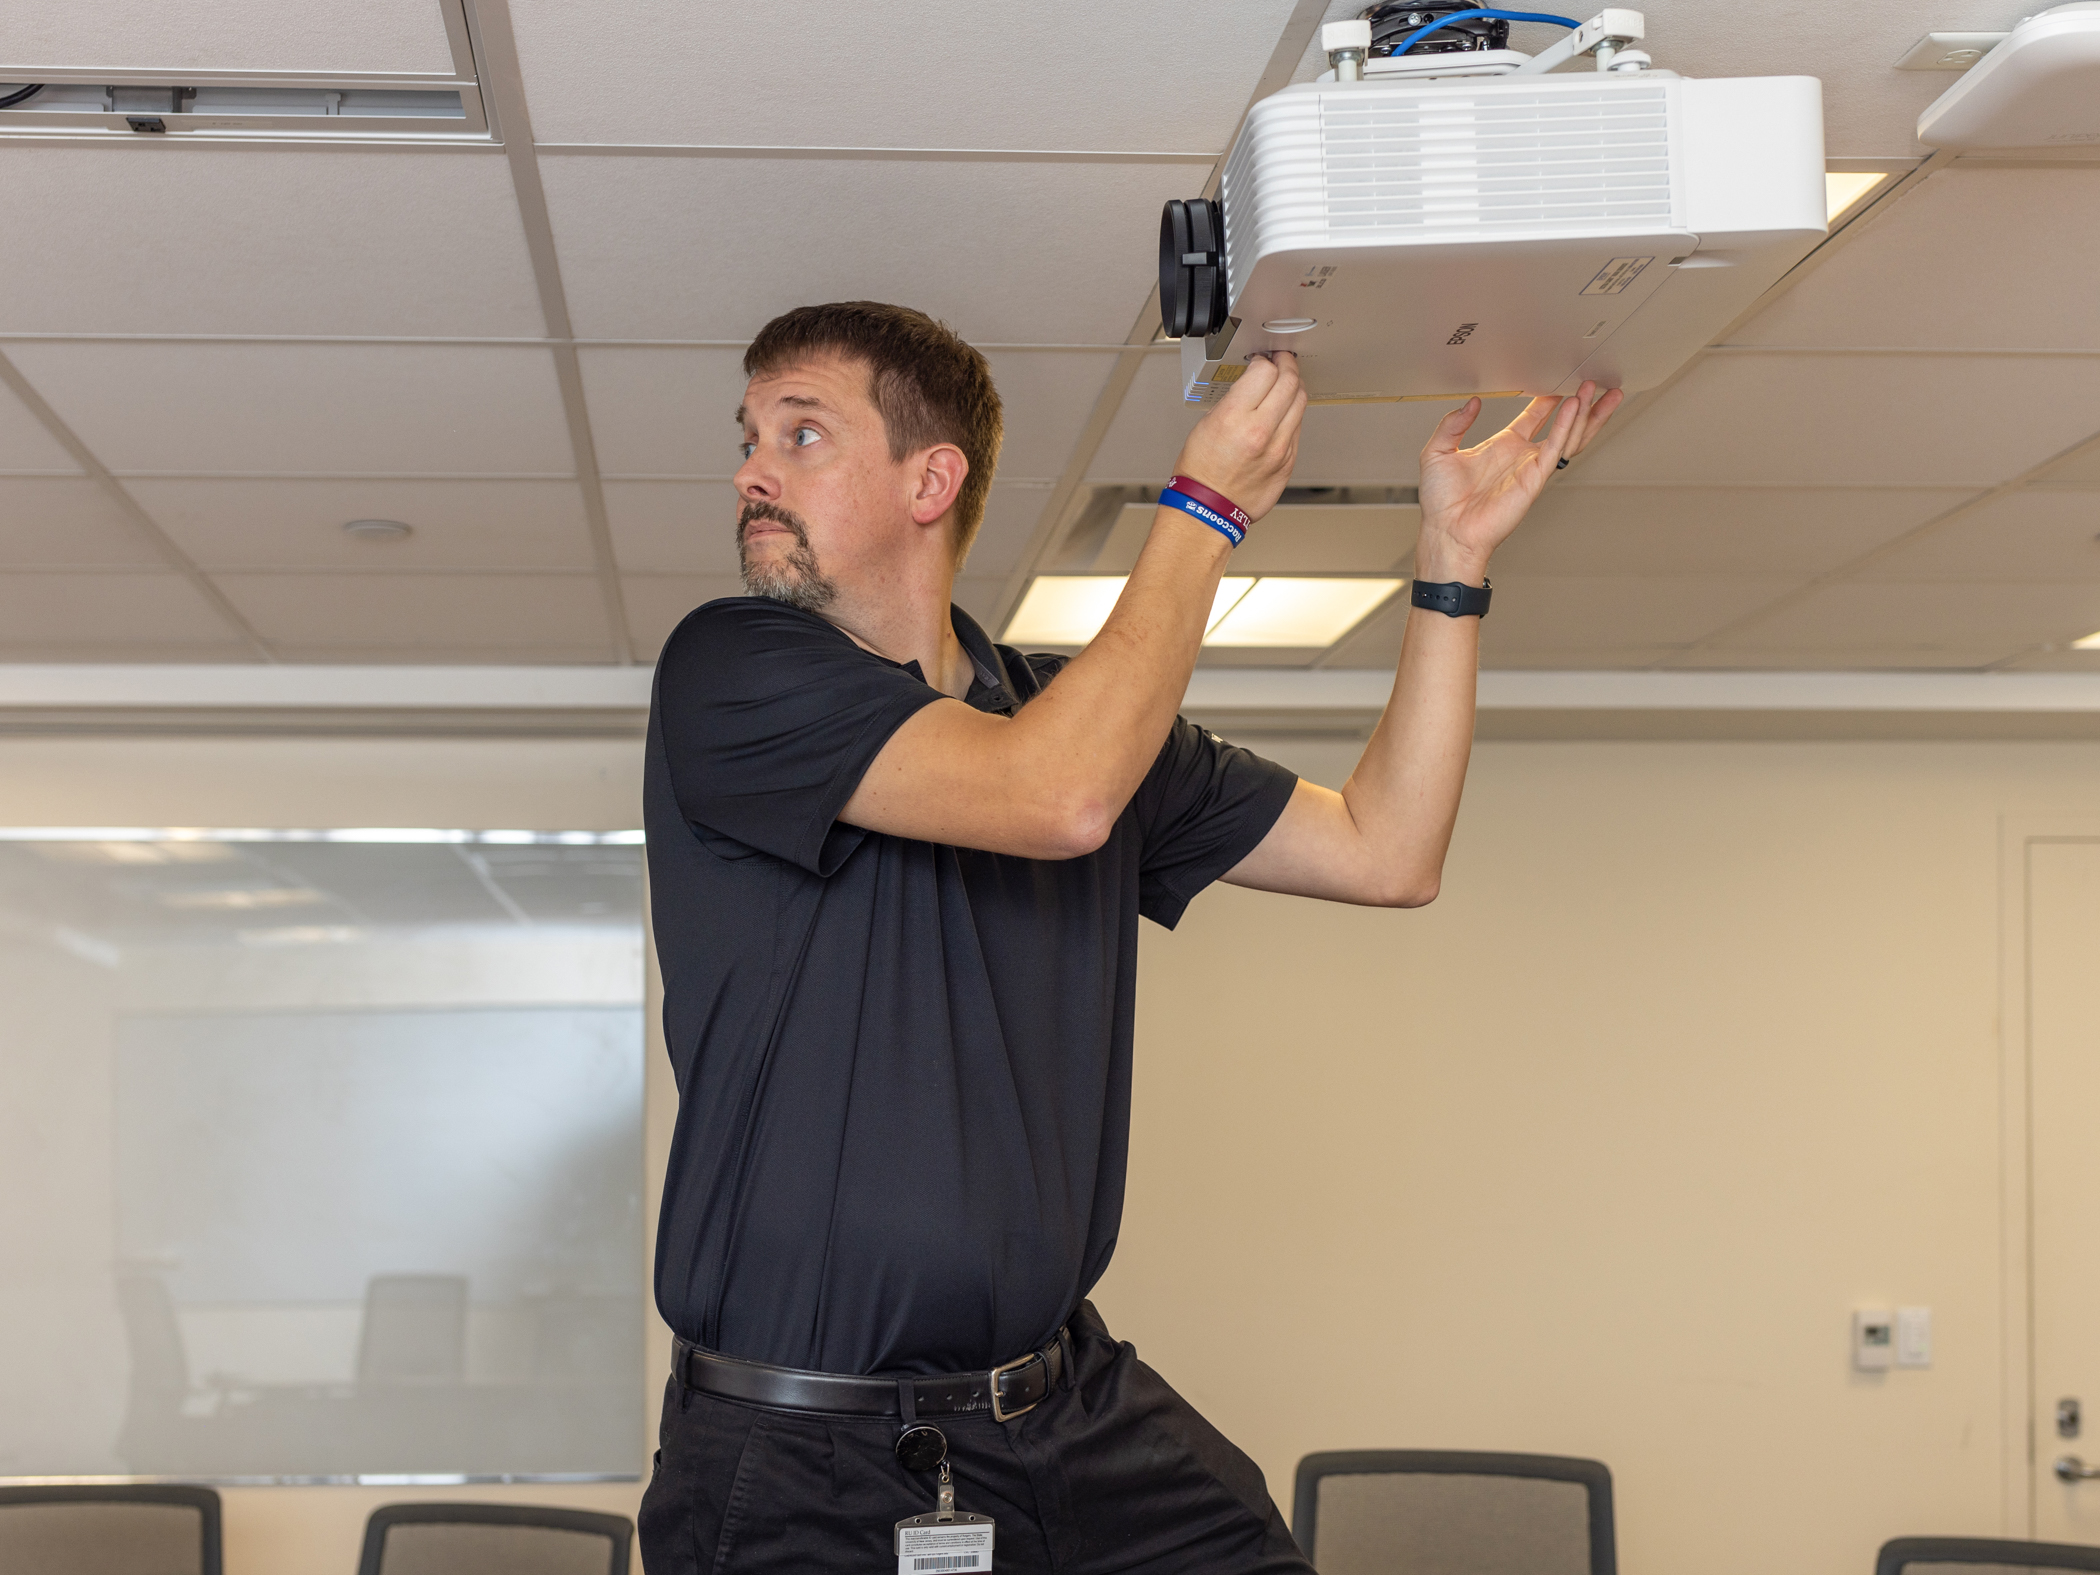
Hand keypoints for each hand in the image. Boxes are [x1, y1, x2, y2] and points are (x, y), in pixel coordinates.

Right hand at [1171, 352, 1307, 521]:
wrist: (1208, 509)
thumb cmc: (1201, 472)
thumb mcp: (1207, 424)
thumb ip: (1235, 400)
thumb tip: (1252, 384)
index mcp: (1234, 418)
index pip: (1264, 371)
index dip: (1265, 360)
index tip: (1262, 359)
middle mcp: (1260, 431)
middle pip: (1289, 382)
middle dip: (1287, 365)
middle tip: (1282, 361)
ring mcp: (1279, 448)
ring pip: (1300, 403)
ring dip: (1294, 387)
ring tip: (1286, 383)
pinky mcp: (1288, 462)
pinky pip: (1298, 428)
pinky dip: (1292, 414)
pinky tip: (1283, 412)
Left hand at [1414, 381, 1623, 580]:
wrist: (1447, 531)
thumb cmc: (1441, 503)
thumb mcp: (1437, 452)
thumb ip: (1452, 424)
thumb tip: (1471, 403)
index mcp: (1502, 447)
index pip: (1533, 418)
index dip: (1546, 400)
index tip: (1558, 383)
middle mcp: (1521, 456)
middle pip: (1561, 426)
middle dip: (1580, 405)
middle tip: (1591, 384)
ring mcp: (1531, 467)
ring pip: (1568, 436)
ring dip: (1584, 413)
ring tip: (1595, 391)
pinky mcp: (1535, 478)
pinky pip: (1556, 448)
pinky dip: (1566, 427)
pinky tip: (1574, 408)